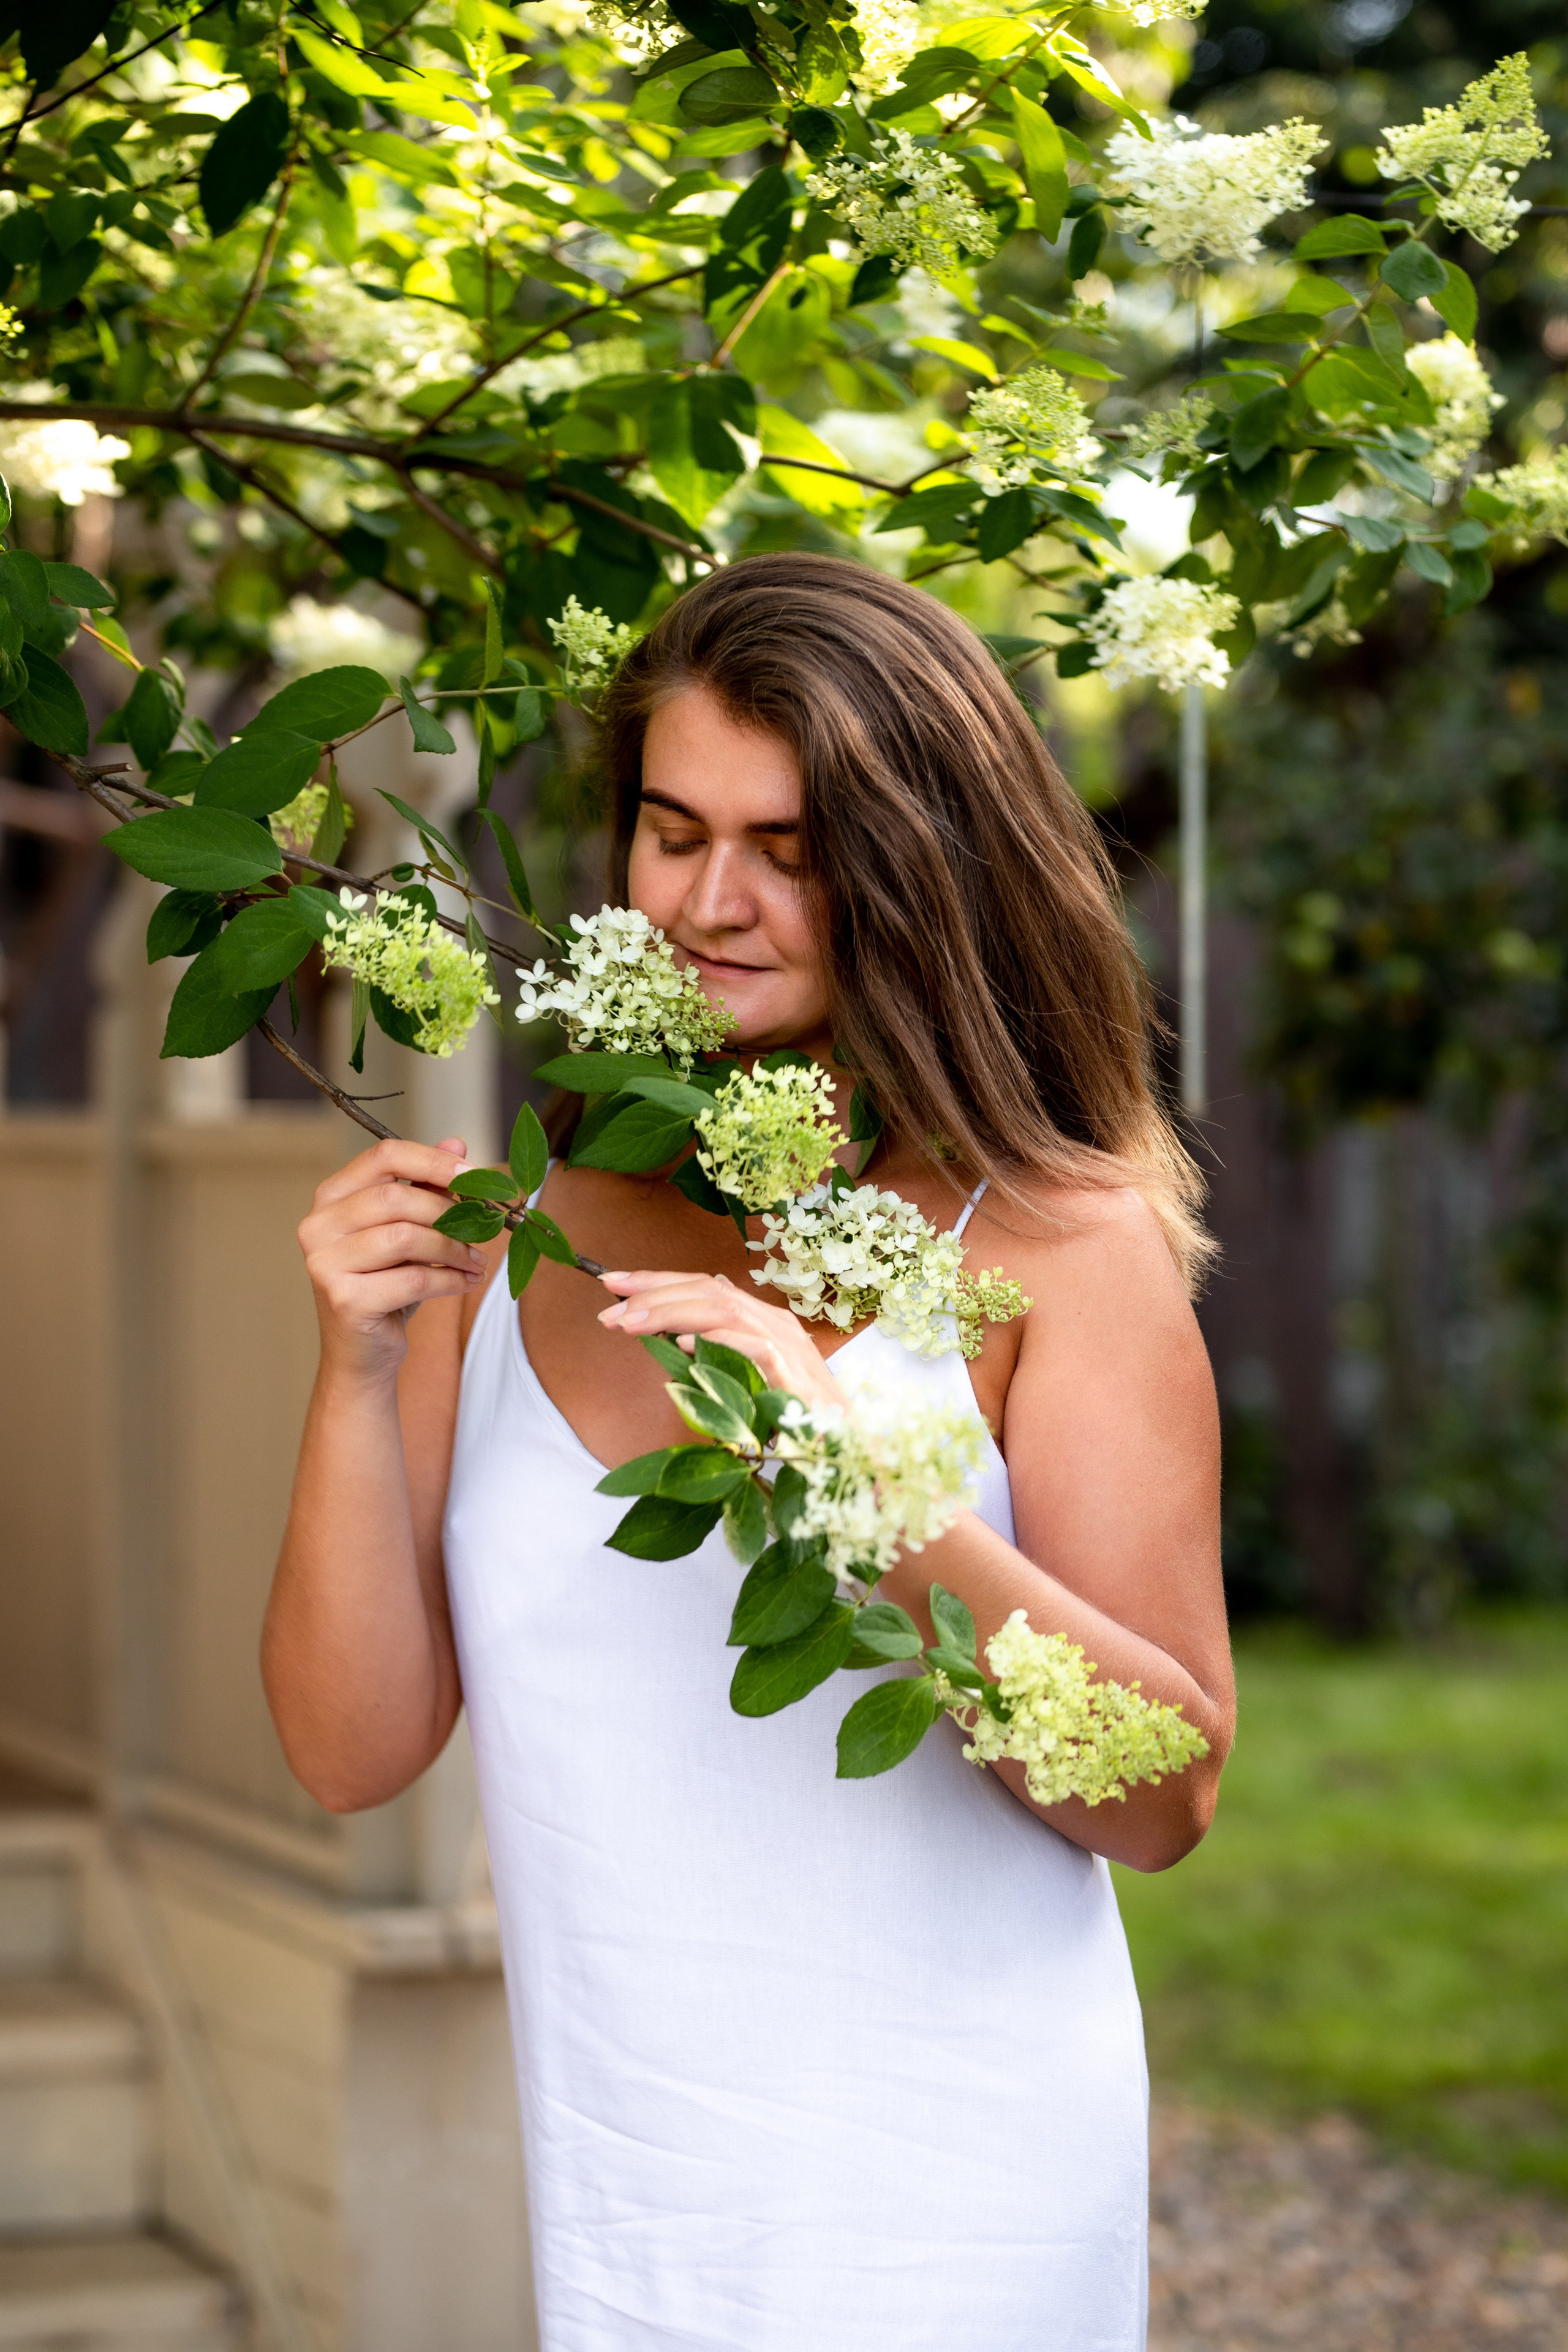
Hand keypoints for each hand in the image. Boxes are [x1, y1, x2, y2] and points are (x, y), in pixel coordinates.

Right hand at [298, 1135, 487, 1383]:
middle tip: (485, 1228)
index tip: (475, 1175)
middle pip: (397, 1198)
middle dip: (450, 1213)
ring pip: (406, 1238)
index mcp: (331, 1198)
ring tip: (477, 1261)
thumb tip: (457, 1144)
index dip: (434, 1160)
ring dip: (454, 1249)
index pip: (383, 1155)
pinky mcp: (344, 1300)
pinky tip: (466, 1282)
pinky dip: (449, 1279)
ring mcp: (324, 1264)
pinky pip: (413, 1279)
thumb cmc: (386, 1287)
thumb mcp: (409, 1231)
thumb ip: (427, 1187)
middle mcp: (317, 1226)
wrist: (363, 1356)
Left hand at [597, 1270, 847, 1414]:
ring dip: (670, 1312)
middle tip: (608, 1306)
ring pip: (724, 1308)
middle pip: (708, 1290)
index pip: (704, 1287)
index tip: (612, 1282)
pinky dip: (716, 1341)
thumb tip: (671, 1340)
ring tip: (630, 1323)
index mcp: (763, 1322)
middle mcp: (775, 1324)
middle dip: (652, 1293)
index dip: (657, 1281)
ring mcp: (788, 1346)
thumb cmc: (793, 1421)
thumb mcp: (744, 1384)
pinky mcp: (794, 1373)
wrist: (846, 1447)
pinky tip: (682, 1346)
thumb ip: (715, 1360)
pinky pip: (754, 1346)